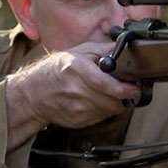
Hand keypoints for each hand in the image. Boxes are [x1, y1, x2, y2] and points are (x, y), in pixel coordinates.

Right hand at [6, 41, 138, 129]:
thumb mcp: (79, 51)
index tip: (134, 89)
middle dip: (124, 97)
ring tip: (113, 94)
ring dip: (116, 104)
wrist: (33, 92)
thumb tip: (125, 47)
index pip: (103, 84)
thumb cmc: (56, 69)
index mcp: (76, 69)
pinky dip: (105, 111)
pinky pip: (100, 118)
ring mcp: (74, 108)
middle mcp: (75, 90)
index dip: (123, 89)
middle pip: (109, 100)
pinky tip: (99, 101)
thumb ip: (104, 49)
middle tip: (129, 91)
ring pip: (108, 111)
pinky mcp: (76, 121)